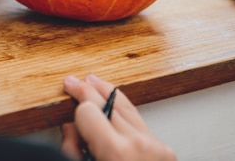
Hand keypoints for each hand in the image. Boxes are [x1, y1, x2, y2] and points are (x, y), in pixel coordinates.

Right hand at [61, 74, 175, 160]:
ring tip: (95, 83)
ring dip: (108, 94)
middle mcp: (139, 145)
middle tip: (74, 82)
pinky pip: (140, 124)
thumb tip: (70, 128)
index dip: (76, 102)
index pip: (89, 109)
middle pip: (109, 102)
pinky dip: (125, 115)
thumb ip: (73, 148)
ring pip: (128, 108)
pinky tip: (114, 109)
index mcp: (116, 152)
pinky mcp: (165, 151)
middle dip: (88, 89)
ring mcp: (156, 147)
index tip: (68, 92)